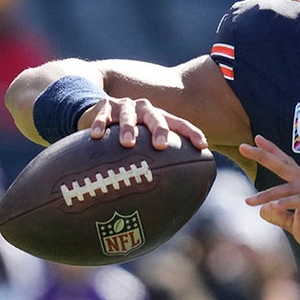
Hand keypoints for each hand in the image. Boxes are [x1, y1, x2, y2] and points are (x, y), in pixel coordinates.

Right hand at [83, 96, 207, 149]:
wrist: (101, 109)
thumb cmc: (129, 134)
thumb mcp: (144, 140)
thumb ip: (156, 158)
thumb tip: (172, 192)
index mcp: (159, 117)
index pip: (179, 124)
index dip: (192, 133)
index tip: (202, 146)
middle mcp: (145, 109)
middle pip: (156, 117)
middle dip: (160, 130)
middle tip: (161, 145)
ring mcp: (124, 106)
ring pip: (129, 115)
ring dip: (128, 128)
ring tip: (128, 143)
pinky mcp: (104, 107)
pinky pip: (102, 116)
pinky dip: (100, 124)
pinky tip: (97, 135)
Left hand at [239, 135, 299, 267]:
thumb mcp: (296, 226)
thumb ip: (280, 216)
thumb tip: (262, 210)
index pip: (287, 166)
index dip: (272, 152)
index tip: (256, 140)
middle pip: (285, 167)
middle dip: (264, 156)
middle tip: (244, 147)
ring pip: (288, 188)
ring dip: (267, 195)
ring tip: (248, 202)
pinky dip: (285, 203)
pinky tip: (270, 207)